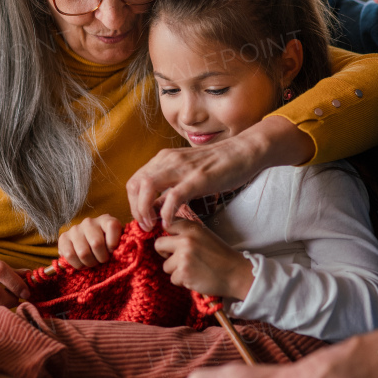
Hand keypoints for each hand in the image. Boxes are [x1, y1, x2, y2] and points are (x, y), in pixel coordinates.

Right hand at [58, 214, 122, 268]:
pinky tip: (82, 263)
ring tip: (92, 262)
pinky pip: (69, 255)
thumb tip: (122, 252)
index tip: (113, 251)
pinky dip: (77, 264)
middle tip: (101, 260)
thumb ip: (121, 245)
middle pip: (96, 243)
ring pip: (83, 252)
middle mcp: (90, 222)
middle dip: (101, 258)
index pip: (112, 226)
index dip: (114, 243)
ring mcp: (75, 229)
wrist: (87, 247)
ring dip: (89, 263)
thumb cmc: (106, 247)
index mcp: (106, 220)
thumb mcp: (118, 243)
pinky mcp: (63, 238)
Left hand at [127, 116, 314, 230]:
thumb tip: (156, 205)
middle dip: (135, 209)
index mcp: (164, 158)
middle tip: (146, 226)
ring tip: (153, 226)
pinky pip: (173, 197)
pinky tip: (169, 224)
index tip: (143, 219)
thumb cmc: (218, 164)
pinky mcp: (198, 179)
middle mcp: (168, 160)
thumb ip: (170, 185)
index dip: (133, 203)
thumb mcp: (187, 172)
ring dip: (144, 210)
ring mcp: (182, 168)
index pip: (134, 181)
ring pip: (147, 187)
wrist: (244, 151)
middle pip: (135, 185)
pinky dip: (166, 213)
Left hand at [153, 220, 253, 298]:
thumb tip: (164, 234)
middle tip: (178, 259)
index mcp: (192, 227)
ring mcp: (183, 256)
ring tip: (193, 270)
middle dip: (165, 254)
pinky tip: (196, 278)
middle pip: (158, 245)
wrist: (236, 273)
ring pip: (165, 266)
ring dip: (176, 271)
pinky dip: (183, 281)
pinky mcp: (183, 273)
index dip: (168, 237)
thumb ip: (186, 233)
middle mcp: (186, 239)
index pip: (167, 225)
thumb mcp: (204, 236)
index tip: (174, 244)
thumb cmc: (220, 256)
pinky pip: (173, 279)